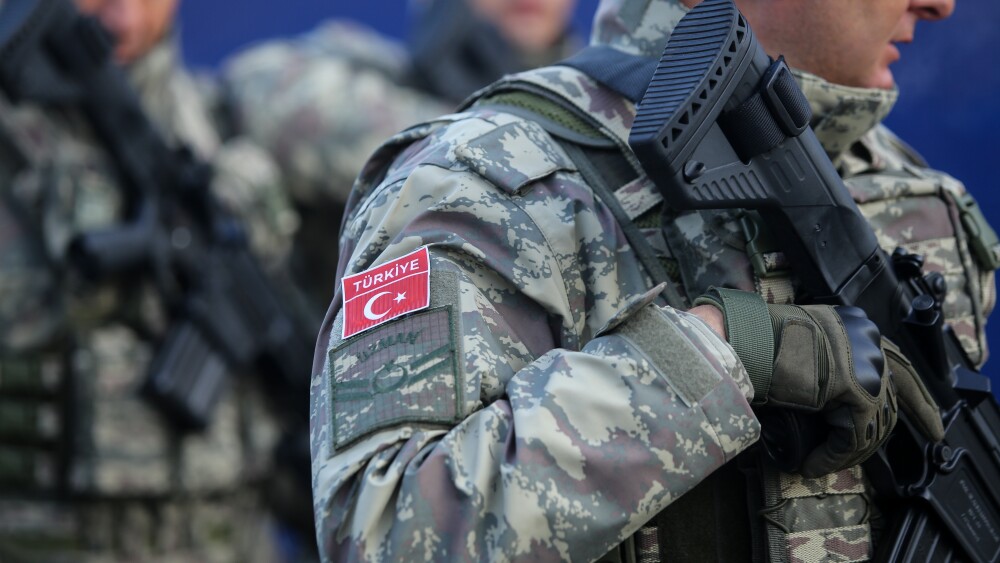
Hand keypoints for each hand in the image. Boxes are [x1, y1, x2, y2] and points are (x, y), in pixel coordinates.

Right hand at [695, 288, 905, 476]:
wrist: (741, 342)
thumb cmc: (754, 343)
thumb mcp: (802, 348)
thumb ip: (827, 365)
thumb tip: (833, 405)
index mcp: (857, 327)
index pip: (900, 366)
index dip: (919, 401)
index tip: (934, 427)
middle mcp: (869, 342)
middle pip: (894, 399)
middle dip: (887, 433)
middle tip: (870, 457)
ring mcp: (866, 366)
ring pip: (873, 424)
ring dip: (848, 451)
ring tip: (820, 462)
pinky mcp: (857, 392)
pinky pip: (853, 437)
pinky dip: (833, 457)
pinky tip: (812, 465)